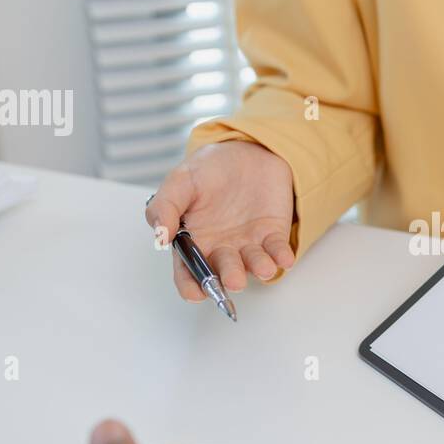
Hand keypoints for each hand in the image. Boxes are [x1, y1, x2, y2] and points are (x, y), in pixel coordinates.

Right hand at [146, 140, 296, 296]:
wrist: (245, 151)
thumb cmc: (208, 170)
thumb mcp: (180, 181)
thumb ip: (165, 207)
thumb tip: (159, 237)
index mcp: (194, 241)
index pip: (188, 274)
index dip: (191, 287)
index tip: (197, 292)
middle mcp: (221, 249)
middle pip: (224, 272)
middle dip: (230, 278)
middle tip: (234, 279)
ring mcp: (248, 244)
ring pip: (253, 264)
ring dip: (259, 268)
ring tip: (264, 267)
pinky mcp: (272, 235)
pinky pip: (277, 250)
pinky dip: (281, 256)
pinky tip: (284, 259)